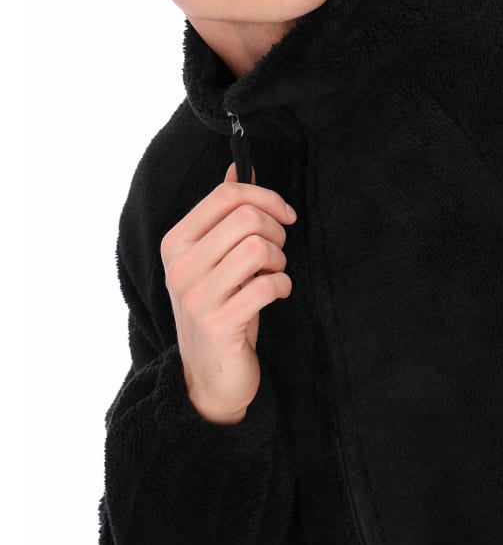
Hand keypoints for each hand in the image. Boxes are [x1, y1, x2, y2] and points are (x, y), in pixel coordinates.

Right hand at [160, 163, 296, 423]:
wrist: (209, 375)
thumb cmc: (219, 307)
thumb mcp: (216, 257)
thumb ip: (225, 214)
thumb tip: (239, 168)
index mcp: (176, 242)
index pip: (226, 195)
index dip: (266, 197)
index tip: (285, 214)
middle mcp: (180, 266)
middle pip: (246, 218)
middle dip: (276, 229)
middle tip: (278, 251)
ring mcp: (196, 296)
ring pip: (258, 249)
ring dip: (279, 259)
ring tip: (274, 273)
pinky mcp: (219, 324)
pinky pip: (267, 286)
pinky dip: (282, 285)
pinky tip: (276, 293)